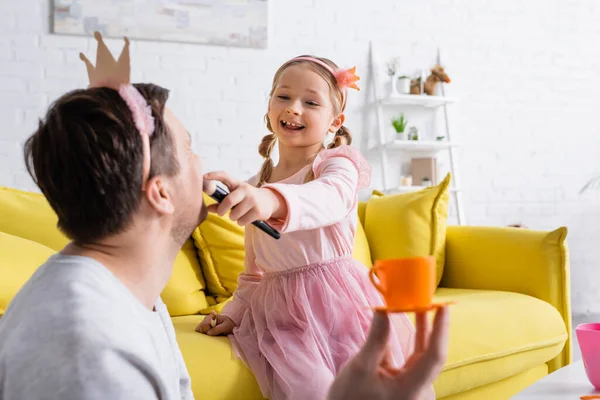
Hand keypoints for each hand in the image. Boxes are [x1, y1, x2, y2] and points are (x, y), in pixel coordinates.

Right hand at [195, 311, 234, 335]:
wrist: (230, 323)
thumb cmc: (229, 324)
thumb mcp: (225, 327)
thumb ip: (217, 329)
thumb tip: (208, 333)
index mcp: (211, 317)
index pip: (203, 325)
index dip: (206, 330)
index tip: (212, 332)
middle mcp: (206, 318)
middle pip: (199, 328)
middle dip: (205, 332)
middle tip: (213, 332)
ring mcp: (204, 322)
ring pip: (199, 329)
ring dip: (205, 333)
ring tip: (213, 332)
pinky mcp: (204, 325)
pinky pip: (201, 331)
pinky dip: (205, 333)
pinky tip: (211, 332)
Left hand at [203, 171, 285, 224]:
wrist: (268, 201)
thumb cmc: (246, 199)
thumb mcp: (235, 197)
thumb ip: (221, 202)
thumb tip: (208, 209)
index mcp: (237, 184)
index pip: (225, 176)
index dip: (214, 175)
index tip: (204, 177)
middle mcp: (245, 190)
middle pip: (229, 200)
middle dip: (222, 210)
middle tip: (220, 213)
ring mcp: (253, 200)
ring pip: (235, 214)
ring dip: (233, 218)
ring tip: (238, 214)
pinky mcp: (258, 211)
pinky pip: (242, 221)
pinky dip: (241, 222)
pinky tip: (246, 217)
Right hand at [328, 307, 449, 399]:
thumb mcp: (360, 368)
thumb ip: (376, 339)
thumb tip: (383, 309)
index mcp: (411, 389)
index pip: (434, 355)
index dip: (441, 329)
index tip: (443, 306)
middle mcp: (418, 390)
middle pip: (430, 354)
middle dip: (431, 325)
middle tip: (430, 298)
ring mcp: (413, 389)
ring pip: (421, 356)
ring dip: (420, 331)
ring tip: (419, 304)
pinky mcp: (405, 386)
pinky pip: (412, 360)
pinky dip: (410, 342)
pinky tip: (405, 322)